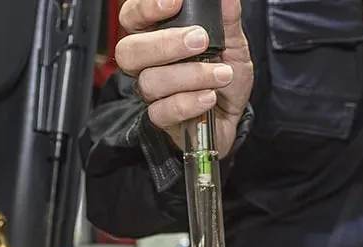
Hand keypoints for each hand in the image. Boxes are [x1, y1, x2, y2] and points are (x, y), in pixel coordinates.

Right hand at [115, 0, 252, 157]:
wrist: (233, 115)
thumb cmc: (225, 76)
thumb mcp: (233, 43)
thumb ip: (228, 20)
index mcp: (155, 36)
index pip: (131, 17)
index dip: (145, 8)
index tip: (174, 2)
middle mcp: (147, 64)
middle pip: (129, 51)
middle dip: (164, 43)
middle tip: (200, 40)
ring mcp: (152, 93)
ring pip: (150, 81)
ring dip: (191, 75)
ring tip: (222, 74)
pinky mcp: (162, 119)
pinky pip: (162, 111)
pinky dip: (189, 102)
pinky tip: (210, 96)